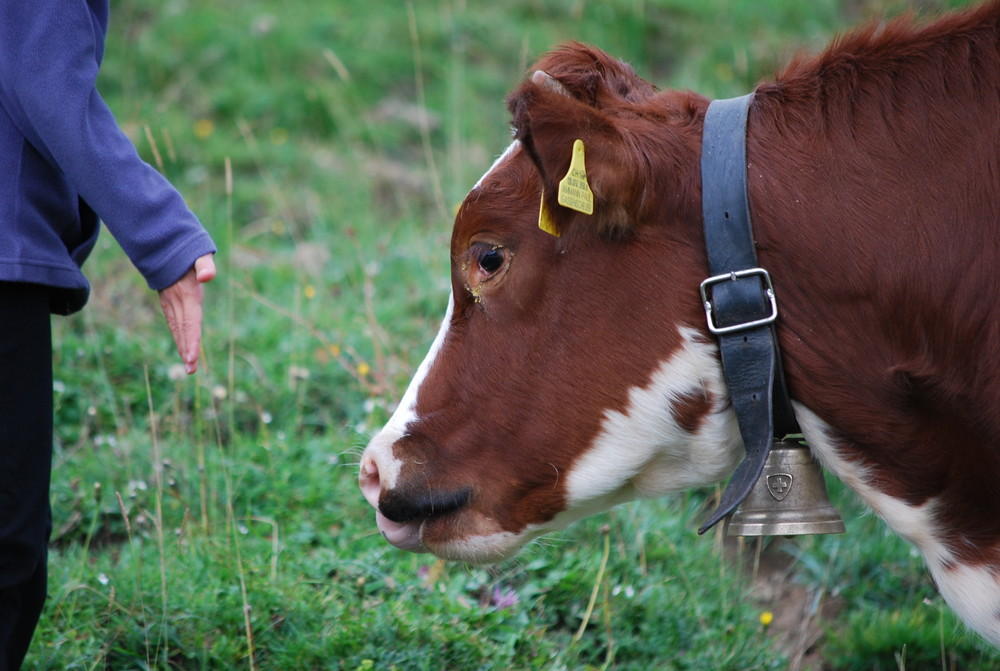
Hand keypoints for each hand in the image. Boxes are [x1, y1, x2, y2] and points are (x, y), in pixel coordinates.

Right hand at [158, 253, 216, 373]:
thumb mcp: (199, 252)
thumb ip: (205, 264)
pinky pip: (173, 322)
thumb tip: (208, 276)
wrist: (163, 242)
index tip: (192, 356)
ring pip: (176, 328)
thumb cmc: (187, 249)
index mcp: (188, 293)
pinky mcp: (168, 301)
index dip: (191, 338)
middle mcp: (178, 300)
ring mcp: (170, 301)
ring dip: (182, 346)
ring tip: (188, 366)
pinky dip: (178, 336)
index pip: (190, 320)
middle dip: (187, 349)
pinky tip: (183, 349)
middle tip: (191, 370)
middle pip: (183, 329)